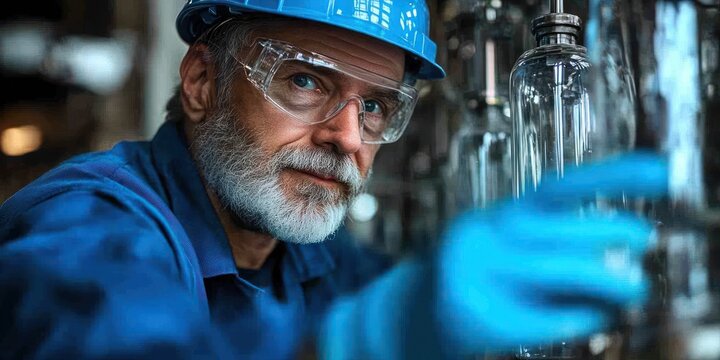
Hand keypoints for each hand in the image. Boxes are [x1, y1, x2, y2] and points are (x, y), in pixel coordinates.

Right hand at [435, 152, 667, 353]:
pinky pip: (539, 317)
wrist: (431, 310)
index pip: (557, 188)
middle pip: (552, 225)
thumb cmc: (492, 278)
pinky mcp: (474, 313)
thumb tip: (629, 250)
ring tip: (635, 286)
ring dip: (602, 277)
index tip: (659, 170)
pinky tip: (596, 315)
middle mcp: (488, 236)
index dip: (610, 176)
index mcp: (505, 216)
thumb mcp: (524, 249)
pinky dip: (576, 316)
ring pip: (549, 268)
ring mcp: (477, 274)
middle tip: (645, 237)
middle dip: (605, 230)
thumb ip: (565, 244)